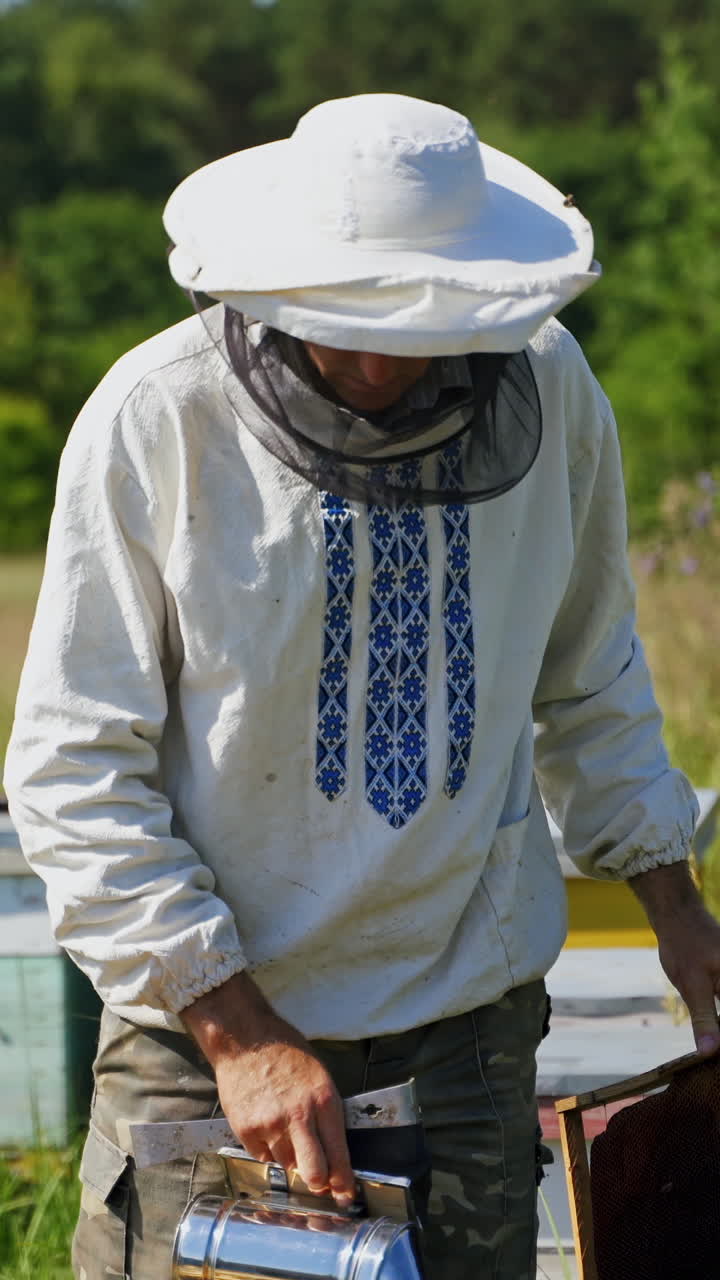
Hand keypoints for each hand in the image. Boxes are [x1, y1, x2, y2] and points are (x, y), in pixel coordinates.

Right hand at [180, 971, 354, 1204]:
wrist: (245, 1039)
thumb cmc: (286, 1054)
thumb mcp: (319, 1076)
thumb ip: (326, 1114)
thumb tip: (331, 1151)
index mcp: (324, 1100)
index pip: (339, 1154)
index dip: (344, 1181)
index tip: (345, 1195)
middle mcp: (299, 1116)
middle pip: (314, 1174)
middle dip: (318, 1182)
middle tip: (317, 1179)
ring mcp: (270, 1125)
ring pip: (286, 1166)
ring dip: (289, 1159)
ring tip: (284, 1131)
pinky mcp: (246, 1129)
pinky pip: (262, 1157)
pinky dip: (267, 1150)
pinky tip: (267, 1127)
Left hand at [630, 861, 719, 1055]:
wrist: (679, 915)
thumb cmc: (684, 946)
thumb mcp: (692, 985)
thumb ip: (704, 1020)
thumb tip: (709, 1054)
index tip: (715, 1058)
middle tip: (707, 1053)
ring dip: (719, 1030)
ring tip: (709, 1048)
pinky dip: (719, 1020)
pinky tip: (712, 1034)